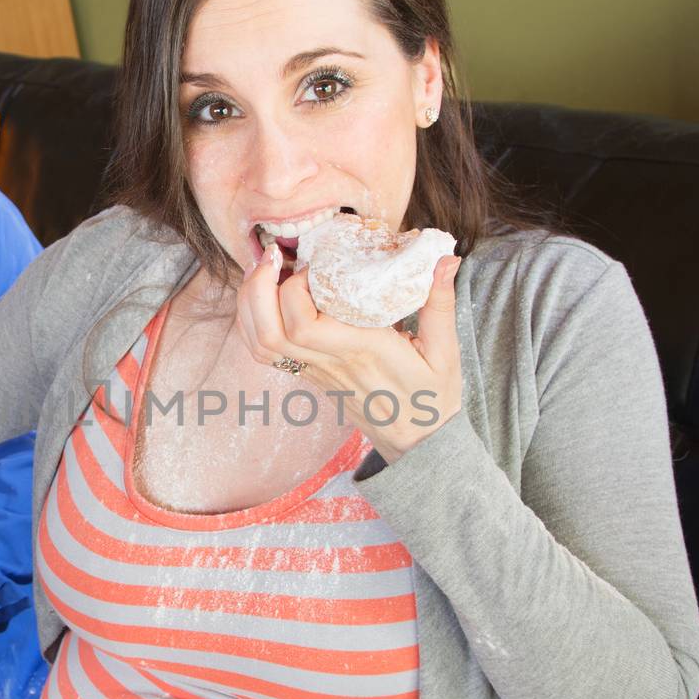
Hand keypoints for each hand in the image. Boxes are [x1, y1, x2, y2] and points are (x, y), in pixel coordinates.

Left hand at [237, 248, 463, 462]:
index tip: (312, 263)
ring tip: (264, 267)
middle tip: (273, 254)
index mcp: (363, 351)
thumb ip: (441, 303)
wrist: (417, 443)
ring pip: (262, 343)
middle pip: (272, 331)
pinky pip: (266, 352)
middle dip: (261, 287)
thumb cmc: (433, 396)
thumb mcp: (446, 351)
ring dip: (251, 302)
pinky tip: (264, 294)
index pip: (306, 326)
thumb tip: (446, 258)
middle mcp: (331, 362)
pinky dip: (252, 321)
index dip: (295, 289)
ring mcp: (315, 372)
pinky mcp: (307, 375)